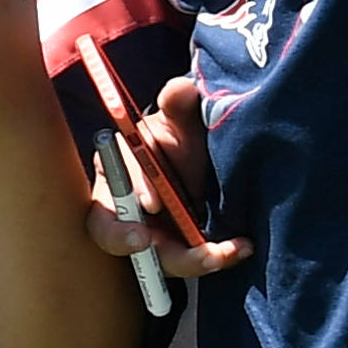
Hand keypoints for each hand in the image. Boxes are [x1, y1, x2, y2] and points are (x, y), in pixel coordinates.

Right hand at [74, 69, 248, 275]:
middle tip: (194, 253)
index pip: (105, 205)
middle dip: (153, 249)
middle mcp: (126, 214)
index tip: (150, 205)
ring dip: (193, 259)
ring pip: (163, 258)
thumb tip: (181, 89)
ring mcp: (153, 235)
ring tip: (226, 251)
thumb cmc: (178, 135)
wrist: (201, 153)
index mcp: (113, 180)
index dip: (123, 216)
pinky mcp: (180, 246)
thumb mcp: (178, 119)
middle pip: (123, 241)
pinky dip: (217, 256)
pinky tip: (242, 247)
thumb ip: (177, 106)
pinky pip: (193, 259)